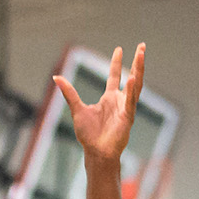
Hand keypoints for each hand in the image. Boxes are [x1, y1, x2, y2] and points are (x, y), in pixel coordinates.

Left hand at [56, 44, 144, 166]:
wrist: (96, 152)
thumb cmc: (88, 135)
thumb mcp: (77, 108)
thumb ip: (69, 92)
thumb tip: (56, 77)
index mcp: (109, 98)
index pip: (115, 76)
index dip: (117, 63)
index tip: (119, 49)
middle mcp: (120, 101)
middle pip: (131, 76)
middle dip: (137, 62)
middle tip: (142, 46)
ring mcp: (126, 108)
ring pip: (136, 86)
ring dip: (139, 70)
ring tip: (141, 55)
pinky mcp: (128, 117)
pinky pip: (130, 101)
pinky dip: (132, 90)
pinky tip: (134, 78)